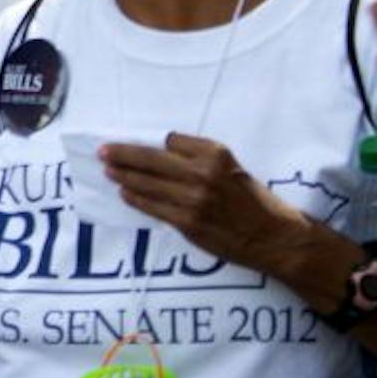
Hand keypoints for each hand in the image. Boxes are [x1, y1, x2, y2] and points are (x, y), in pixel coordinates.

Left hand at [100, 133, 307, 266]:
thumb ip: (200, 158)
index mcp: (215, 154)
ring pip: (147, 184)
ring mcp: (192, 199)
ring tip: (108, 170)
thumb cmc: (253, 200)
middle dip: (122, 154)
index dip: (147, 143)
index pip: (170, 141)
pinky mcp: (187, 222)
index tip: (127, 141)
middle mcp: (202, 173)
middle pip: (150, 159)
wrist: (274, 236)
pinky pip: (152, 207)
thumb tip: (162, 151)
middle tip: (102, 151)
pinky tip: (125, 193)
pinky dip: (135, 199)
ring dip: (123, 176)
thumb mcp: (231, 167)